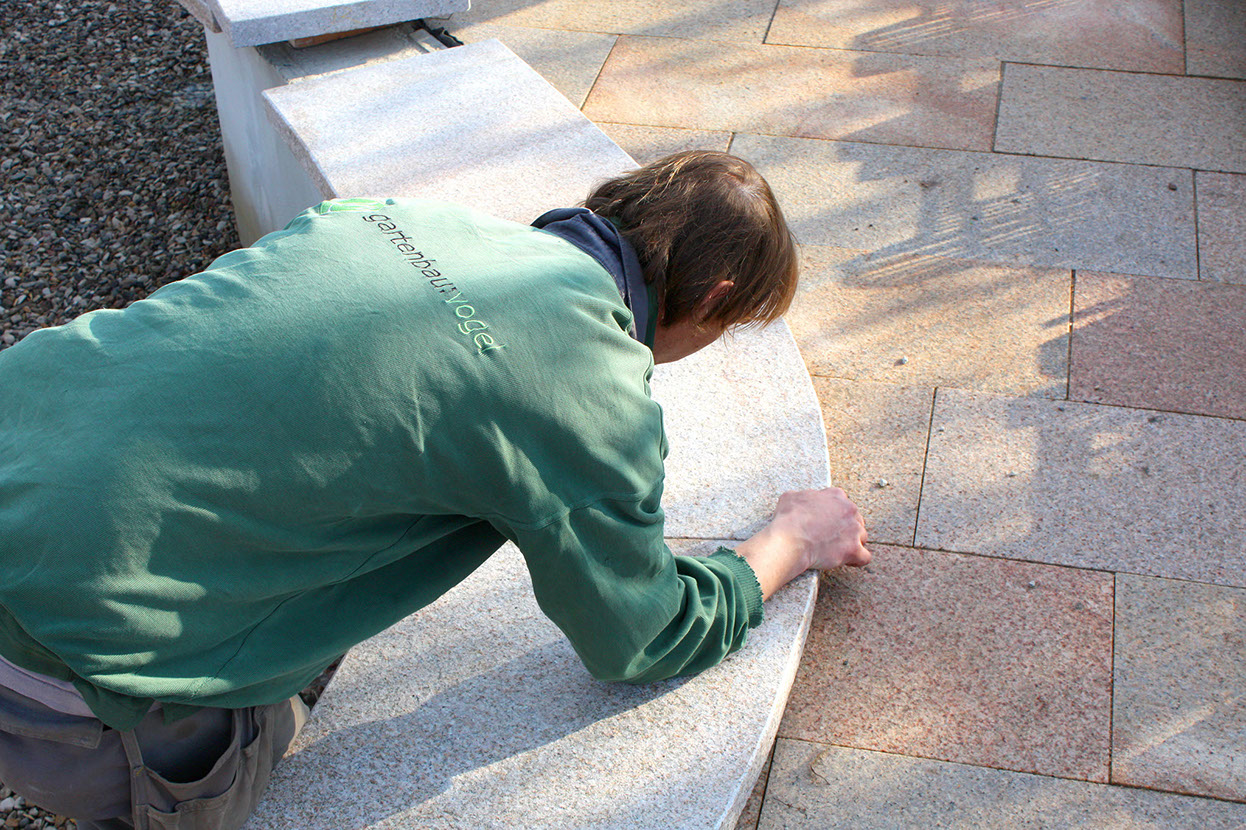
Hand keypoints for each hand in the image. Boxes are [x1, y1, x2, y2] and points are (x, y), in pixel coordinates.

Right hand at [736, 488, 870, 599]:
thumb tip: (804, 500)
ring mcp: (854, 530)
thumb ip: (805, 496)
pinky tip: (849, 561)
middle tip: (832, 538)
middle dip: (846, 529)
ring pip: (862, 537)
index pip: (843, 504)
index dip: (836, 515)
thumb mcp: (791, 497)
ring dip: (852, 543)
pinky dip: (857, 560)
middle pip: (856, 520)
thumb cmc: (788, 519)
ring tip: (838, 550)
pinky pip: (865, 557)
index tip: (828, 524)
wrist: (790, 539)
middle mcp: (849, 510)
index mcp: (836, 496)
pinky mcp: (854, 549)